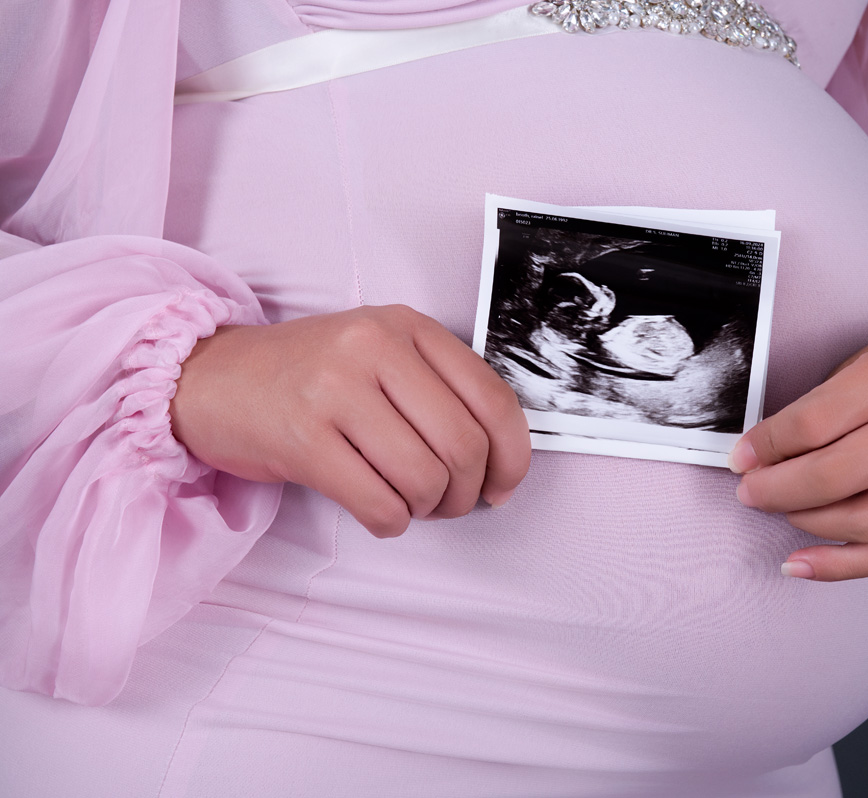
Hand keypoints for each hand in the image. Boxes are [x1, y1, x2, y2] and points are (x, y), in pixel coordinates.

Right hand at [170, 305, 530, 536]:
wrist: (208, 378)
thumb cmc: (308, 375)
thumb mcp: (380, 353)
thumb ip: (440, 389)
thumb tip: (501, 461)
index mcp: (407, 326)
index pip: (492, 398)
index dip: (512, 455)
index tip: (504, 484)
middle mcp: (374, 347)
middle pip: (463, 445)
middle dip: (467, 492)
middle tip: (451, 502)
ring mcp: (335, 390)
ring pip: (424, 478)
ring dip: (427, 509)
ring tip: (411, 504)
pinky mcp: (301, 438)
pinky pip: (377, 503)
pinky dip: (391, 522)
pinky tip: (380, 511)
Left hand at [730, 313, 867, 580]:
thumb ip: (834, 397)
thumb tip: (769, 450)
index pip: (825, 417)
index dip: (771, 444)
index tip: (742, 456)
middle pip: (844, 474)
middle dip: (780, 489)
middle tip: (749, 490)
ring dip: (808, 524)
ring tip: (778, 510)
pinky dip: (844, 566)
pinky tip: (802, 563)